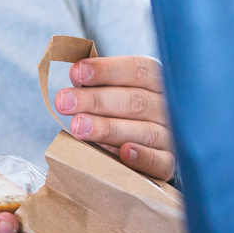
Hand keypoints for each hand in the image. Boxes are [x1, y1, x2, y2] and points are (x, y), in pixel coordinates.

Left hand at [53, 55, 174, 179]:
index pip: (137, 70)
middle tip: (63, 102)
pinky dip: (143, 157)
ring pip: (144, 131)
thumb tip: (75, 74)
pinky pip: (160, 161)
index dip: (106, 70)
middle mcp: (167, 106)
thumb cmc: (124, 114)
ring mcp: (170, 135)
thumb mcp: (114, 92)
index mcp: (156, 81)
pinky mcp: (168, 163)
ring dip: (109, 128)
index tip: (76, 73)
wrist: (149, 150)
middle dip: (95, 100)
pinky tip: (124, 153)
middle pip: (135, 100)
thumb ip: (97, 84)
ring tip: (77, 127)